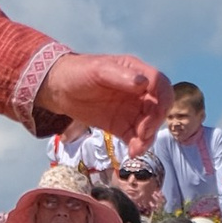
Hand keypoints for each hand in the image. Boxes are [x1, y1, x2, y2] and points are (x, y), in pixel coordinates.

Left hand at [36, 56, 168, 141]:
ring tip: (137, 149)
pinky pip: (136, 137)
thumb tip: (143, 83)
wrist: (59, 89)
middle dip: (154, 122)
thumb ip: (120, 76)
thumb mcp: (98, 70)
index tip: (155, 113)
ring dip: (148, 138)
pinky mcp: (121, 126)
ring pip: (149, 125)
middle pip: (158, 108)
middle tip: (143, 133)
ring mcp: (131, 110)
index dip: (162, 99)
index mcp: (136, 73)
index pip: (160, 84)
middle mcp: (138, 92)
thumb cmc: (78, 72)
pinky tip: (132, 152)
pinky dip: (138, 145)